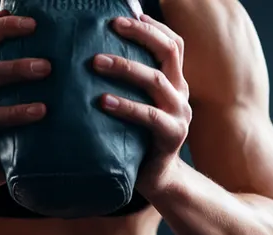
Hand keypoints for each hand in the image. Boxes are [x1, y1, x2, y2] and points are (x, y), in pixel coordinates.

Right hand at [0, 11, 51, 188]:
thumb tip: (56, 47)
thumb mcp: (5, 95)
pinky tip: (41, 110)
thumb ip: (15, 74)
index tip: (29, 19)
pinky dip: (17, 111)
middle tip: (36, 29)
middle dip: (5, 32)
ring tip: (46, 69)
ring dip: (15, 69)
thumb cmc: (3, 127)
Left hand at [93, 14, 191, 197]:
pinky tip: (102, 101)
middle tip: (111, 24)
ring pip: (155, 80)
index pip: (172, 44)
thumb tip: (91, 55)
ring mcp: (179, 114)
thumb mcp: (135, 106)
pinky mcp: (172, 136)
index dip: (153, 26)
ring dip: (125, 66)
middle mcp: (181, 93)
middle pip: (168, 51)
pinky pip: (148, 116)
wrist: (157, 180)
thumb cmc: (136, 140)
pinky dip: (125, 105)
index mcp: (174, 82)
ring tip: (96, 61)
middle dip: (140, 34)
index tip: (128, 12)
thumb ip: (126, 85)